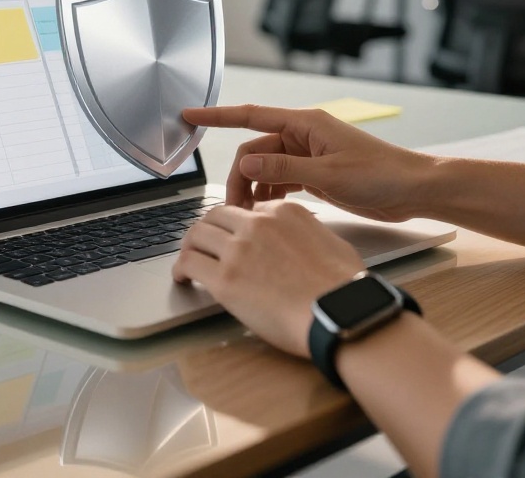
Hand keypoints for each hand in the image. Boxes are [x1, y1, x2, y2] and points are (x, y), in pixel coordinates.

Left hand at [172, 201, 363, 356]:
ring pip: (197, 235)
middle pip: (216, 216)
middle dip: (208, 230)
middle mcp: (256, 224)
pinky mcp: (224, 278)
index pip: (246, 210)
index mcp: (283, 212)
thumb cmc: (344, 288)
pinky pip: (189, 263)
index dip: (237, 226)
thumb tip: (297, 240)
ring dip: (190, 247)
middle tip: (204, 245)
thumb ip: (305, 232)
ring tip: (189, 260)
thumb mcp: (330, 242)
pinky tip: (183, 277)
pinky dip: (181, 268)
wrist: (340, 313)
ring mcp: (238, 249)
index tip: (233, 239)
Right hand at [183, 104, 434, 221]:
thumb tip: (245, 163)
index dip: (216, 116)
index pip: (249, 116)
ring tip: (251, 218)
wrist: (414, 190)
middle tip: (235, 210)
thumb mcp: (328, 175)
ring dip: (254, 190)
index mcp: (304, 124)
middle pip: (254, 150)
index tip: (189, 115)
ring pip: (265, 169)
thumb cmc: (381, 175)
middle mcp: (302, 136)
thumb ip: (283, 169)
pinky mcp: (315, 174)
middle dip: (239, 177)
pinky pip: (280, 181)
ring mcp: (308, 156)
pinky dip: (271, 196)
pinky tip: (270, 214)